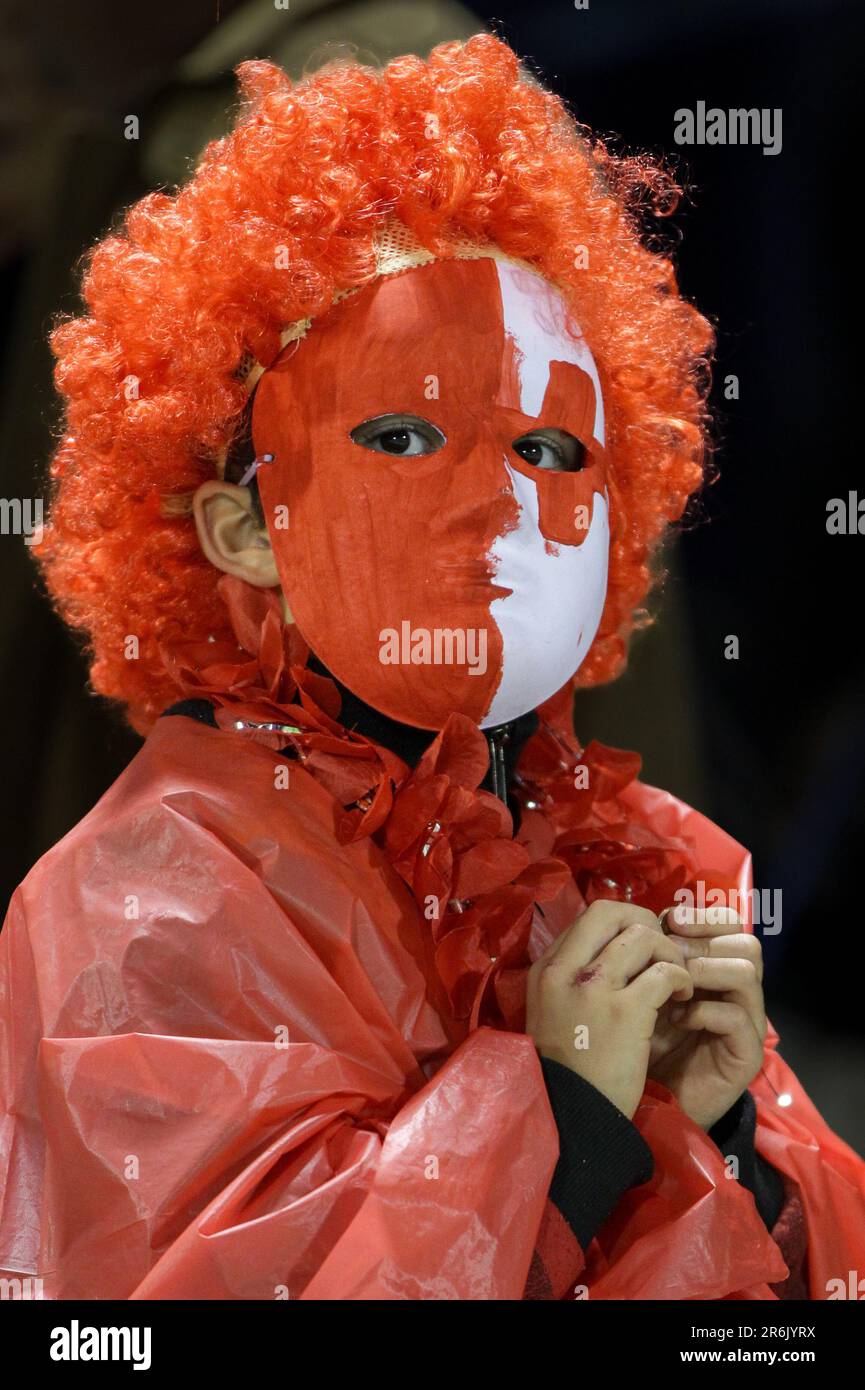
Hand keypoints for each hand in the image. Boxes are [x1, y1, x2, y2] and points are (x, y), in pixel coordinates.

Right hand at [526, 900, 692, 1119]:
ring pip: (643, 937)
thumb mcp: (552, 1012)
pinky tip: (683, 996)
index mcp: (546, 969)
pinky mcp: (625, 1012)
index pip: (588, 918)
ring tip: (678, 977)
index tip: (641, 947)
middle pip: (612, 912)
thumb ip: (574, 978)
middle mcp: (565, 970)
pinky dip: (681, 979)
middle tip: (662, 950)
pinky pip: (665, 973)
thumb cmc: (565, 1069)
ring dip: (669, 953)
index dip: (623, 924)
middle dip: (645, 923)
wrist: (570, 1117)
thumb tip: (614, 951)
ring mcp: (594, 989)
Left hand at [648, 904, 765, 1129]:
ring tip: (672, 984)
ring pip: (747, 972)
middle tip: (669, 951)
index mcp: (718, 968)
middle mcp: (740, 992)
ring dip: (704, 970)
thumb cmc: (643, 1039)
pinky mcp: (746, 1054)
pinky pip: (738, 1018)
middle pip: (747, 943)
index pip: (732, 924)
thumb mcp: (644, 987)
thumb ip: (657, 953)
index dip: (704, 915)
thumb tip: (658, 916)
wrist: (648, 1098)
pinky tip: (676, 1020)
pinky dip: (704, 1011)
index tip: (671, 919)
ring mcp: (748, 1023)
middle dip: (703, 940)